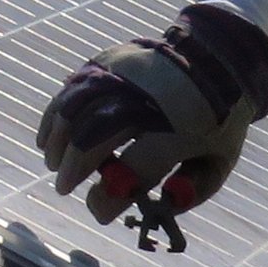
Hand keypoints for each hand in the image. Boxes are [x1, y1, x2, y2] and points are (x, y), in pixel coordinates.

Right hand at [35, 4, 267, 235]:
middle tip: (65, 188)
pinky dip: (55, 114)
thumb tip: (150, 209)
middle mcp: (148, 99)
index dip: (111, 196)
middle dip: (74, 169)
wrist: (217, 55)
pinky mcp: (109, 60)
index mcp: (181, 129)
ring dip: (59, 142)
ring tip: (53, 164)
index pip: (134, 169)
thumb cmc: (217, 119)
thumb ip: (189, 191)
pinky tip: (47, 137)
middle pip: (95, 136)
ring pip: (75, 109)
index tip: (100, 211)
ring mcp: (125, 74)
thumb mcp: (219, 161)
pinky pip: (72, 88)